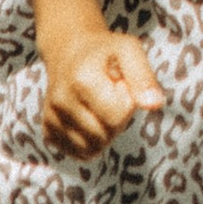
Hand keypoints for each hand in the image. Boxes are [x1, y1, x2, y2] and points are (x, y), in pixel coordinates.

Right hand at [39, 26, 164, 157]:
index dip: (126, 100)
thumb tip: (155, 104)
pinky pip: (80, 153)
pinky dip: (91, 141)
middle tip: (110, 94)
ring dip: (105, 132)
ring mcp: (51, 119)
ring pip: (92, 150)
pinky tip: (88, 116)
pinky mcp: (48, 132)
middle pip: (104, 136)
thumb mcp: (128, 50)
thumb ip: (143, 76)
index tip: (119, 83)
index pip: (117, 115)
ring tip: (100, 105)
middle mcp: (61, 102)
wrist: (69, 50)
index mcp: (81, 80)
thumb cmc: (104, 51)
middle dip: (117, 119)